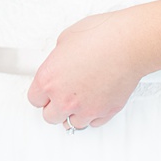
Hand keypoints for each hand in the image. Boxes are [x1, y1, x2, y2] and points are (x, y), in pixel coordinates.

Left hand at [26, 9, 150, 129]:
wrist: (127, 44)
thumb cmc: (100, 37)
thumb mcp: (65, 40)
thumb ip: (57, 59)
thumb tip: (59, 64)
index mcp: (48, 79)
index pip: (34, 99)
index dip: (41, 94)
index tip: (46, 92)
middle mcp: (64, 98)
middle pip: (49, 117)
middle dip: (54, 107)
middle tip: (62, 96)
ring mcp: (85, 109)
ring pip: (71, 123)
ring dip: (74, 113)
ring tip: (80, 99)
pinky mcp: (104, 113)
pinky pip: (93, 123)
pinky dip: (93, 115)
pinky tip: (95, 102)